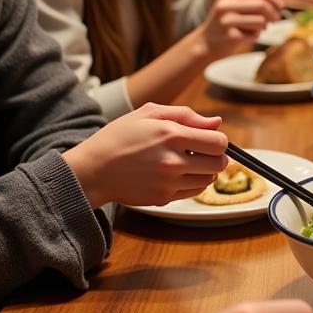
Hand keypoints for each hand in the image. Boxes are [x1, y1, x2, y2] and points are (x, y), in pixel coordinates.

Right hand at [63, 103, 228, 209]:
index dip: (219, 140)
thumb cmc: (119, 137)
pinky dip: (193, 182)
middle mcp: (173, 161)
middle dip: (216, 156)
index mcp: (171, 135)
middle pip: (219, 163)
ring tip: (187, 162)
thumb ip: (186, 115)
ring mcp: (168, 182)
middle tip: (203, 151)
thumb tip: (216, 123)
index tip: (209, 139)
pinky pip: (194, 191)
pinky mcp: (163, 198)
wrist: (93, 169)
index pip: (218, 142)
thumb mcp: (148, 113)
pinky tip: (178, 173)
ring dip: (205, 170)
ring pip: (209, 179)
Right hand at [198, 0, 281, 58]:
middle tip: (276, 21)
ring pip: (261, 21)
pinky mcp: (230, 35)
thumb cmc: (227, 24)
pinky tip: (244, 37)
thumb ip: (254, 1)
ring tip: (253, 30)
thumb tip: (279, 4)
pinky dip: (254, 36)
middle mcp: (225, 4)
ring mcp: (226, 20)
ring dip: (263, 27)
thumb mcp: (235, 6)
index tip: (281, 7)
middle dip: (273, 14)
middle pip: (262, 5)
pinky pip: (255, 34)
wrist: (206, 43)